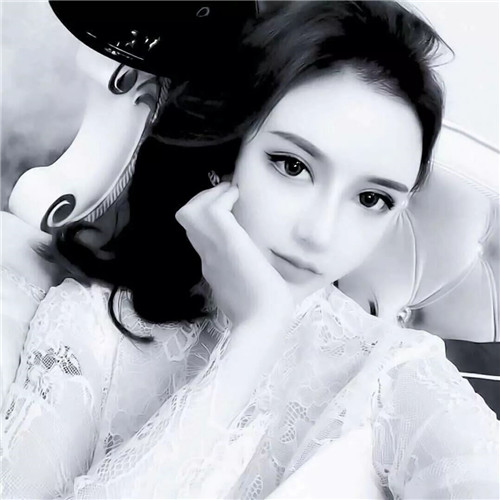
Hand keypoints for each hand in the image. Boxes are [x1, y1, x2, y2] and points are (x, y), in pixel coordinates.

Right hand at [175, 182, 293, 331]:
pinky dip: (223, 196)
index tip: (228, 203)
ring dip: (211, 195)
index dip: (208, 213)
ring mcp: (213, 249)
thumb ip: (245, 275)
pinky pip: (212, 209)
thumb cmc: (265, 310)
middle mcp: (207, 254)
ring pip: (191, 210)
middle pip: (186, 217)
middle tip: (228, 194)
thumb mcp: (248, 288)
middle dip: (205, 198)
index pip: (198, 231)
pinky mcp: (227, 243)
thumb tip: (258, 263)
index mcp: (212, 264)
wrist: (264, 323)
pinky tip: (238, 198)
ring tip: (232, 194)